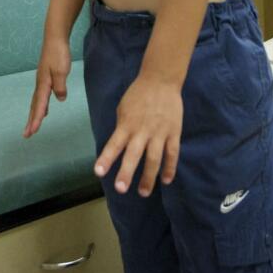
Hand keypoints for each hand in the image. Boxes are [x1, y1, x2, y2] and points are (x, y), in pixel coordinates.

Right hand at [23, 37, 71, 137]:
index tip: (32, 132)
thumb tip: (59, 99)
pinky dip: (41, 105)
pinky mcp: (45, 77)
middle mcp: (40, 83)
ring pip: (37, 101)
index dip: (36, 119)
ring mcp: (42, 80)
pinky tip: (45, 108)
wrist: (54, 38)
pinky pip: (42, 95)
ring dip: (35, 114)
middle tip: (26, 135)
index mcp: (43, 83)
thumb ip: (60, 86)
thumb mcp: (61, 70)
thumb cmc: (58, 53)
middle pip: (34, 106)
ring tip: (33, 125)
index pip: (39, 105)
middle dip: (31, 120)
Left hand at [94, 75, 181, 196]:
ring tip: (143, 192)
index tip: (98, 172)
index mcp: (127, 124)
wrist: (161, 80)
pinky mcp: (174, 132)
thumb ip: (122, 128)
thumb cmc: (138, 95)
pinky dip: (170, 168)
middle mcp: (142, 131)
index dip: (107, 158)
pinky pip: (172, 153)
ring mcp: (159, 132)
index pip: (114, 144)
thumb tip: (120, 146)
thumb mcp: (123, 109)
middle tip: (121, 189)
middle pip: (134, 155)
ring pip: (154, 158)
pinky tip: (166, 180)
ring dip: (149, 177)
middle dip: (127, 173)